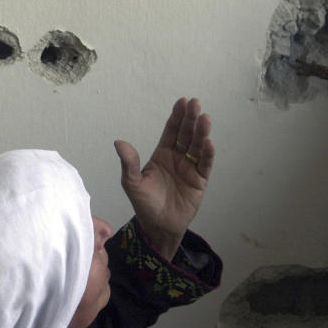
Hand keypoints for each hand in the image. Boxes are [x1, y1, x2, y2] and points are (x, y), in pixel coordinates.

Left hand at [114, 97, 214, 259]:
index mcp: (162, 154)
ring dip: (201, 132)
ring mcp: (190, 168)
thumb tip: (119, 142)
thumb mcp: (132, 182)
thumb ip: (128, 163)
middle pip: (186, 134)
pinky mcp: (200, 180)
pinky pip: (205, 164)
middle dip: (190, 119)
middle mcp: (178, 158)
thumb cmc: (144, 203)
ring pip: (197, 146)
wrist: (158, 226)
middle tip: (194, 103)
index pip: (171, 131)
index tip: (182, 102)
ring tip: (204, 118)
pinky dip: (207, 154)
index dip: (176, 117)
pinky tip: (208, 142)